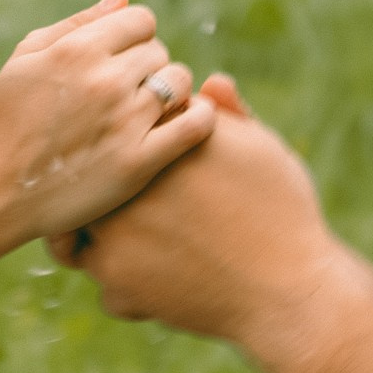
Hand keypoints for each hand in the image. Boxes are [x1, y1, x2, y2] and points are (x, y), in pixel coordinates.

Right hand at [0, 0, 212, 248]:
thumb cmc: (8, 117)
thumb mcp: (28, 57)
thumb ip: (79, 23)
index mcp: (77, 50)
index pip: (141, 20)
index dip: (135, 35)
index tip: (124, 56)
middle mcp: (104, 81)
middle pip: (159, 52)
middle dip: (147, 66)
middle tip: (129, 90)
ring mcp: (124, 122)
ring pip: (180, 83)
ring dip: (170, 92)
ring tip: (149, 109)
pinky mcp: (138, 163)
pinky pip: (194, 126)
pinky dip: (201, 118)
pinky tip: (187, 121)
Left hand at [71, 76, 341, 347]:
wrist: (288, 291)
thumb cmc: (284, 213)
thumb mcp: (263, 149)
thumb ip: (230, 114)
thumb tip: (210, 81)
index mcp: (164, 136)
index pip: (128, 121)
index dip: (140, 139)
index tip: (159, 159)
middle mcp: (127, 175)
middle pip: (98, 170)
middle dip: (115, 185)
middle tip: (148, 203)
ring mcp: (113, 227)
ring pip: (85, 221)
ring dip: (107, 230)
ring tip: (154, 241)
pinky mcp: (113, 276)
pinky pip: (97, 268)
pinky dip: (123, 276)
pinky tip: (161, 275)